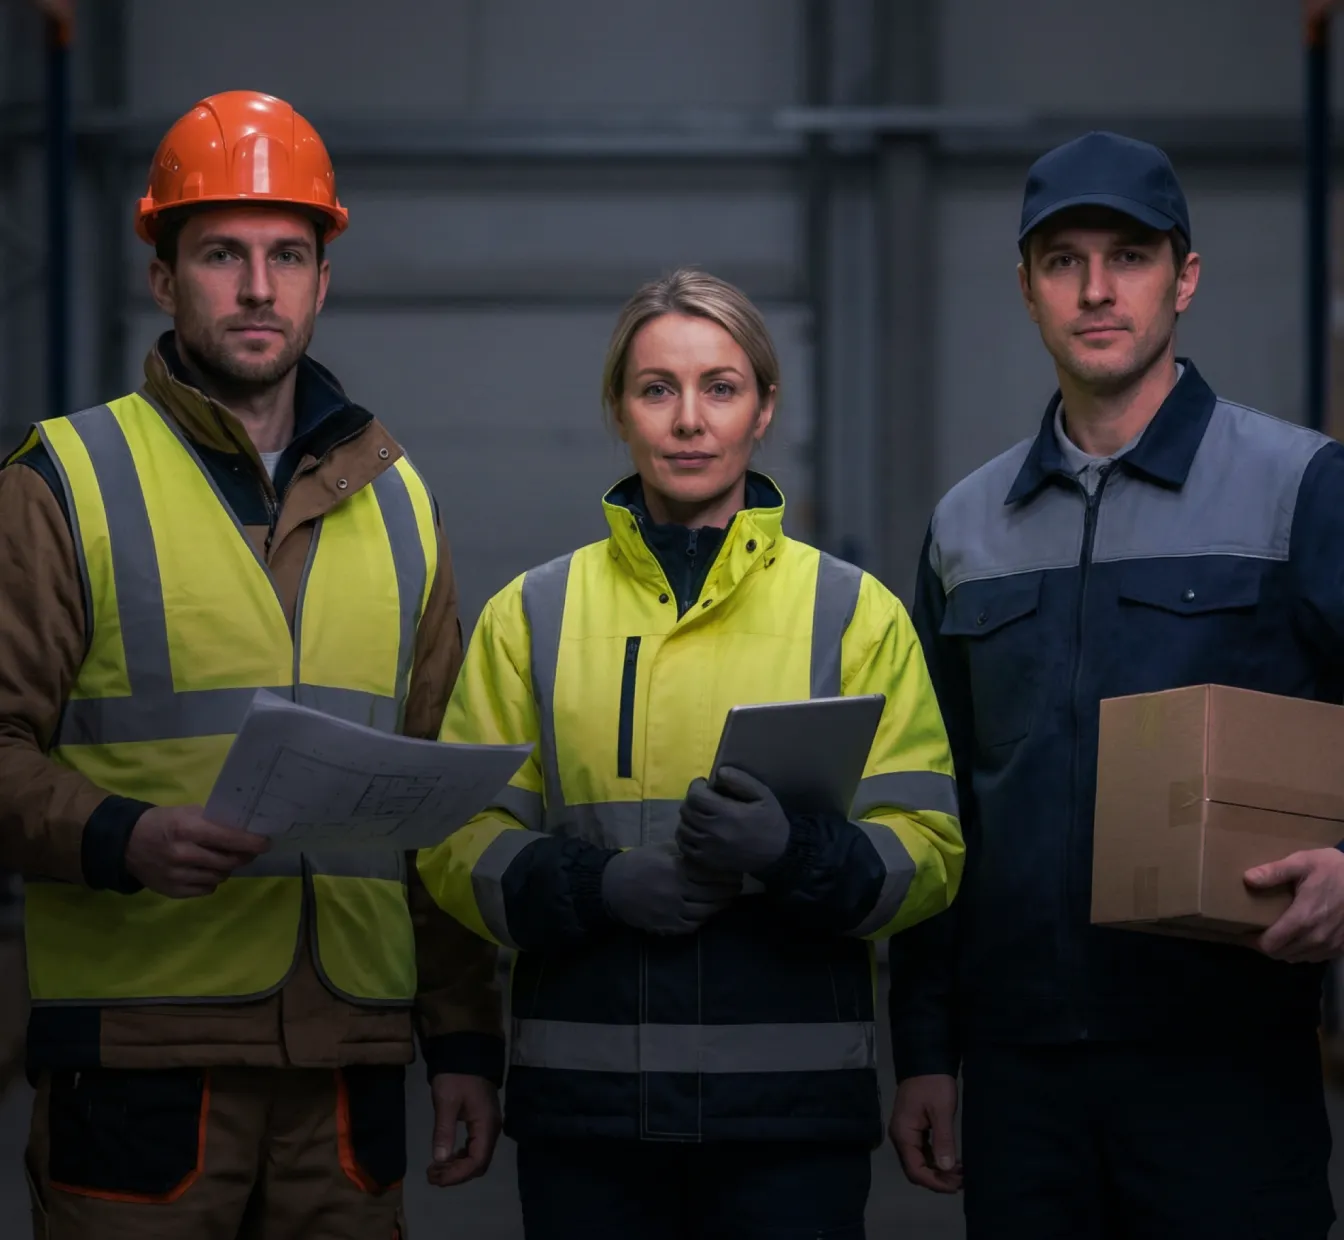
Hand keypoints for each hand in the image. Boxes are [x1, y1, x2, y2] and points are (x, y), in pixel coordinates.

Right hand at [124, 805, 270, 897]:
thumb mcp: (187, 812)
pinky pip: (206, 889)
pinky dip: (211, 881)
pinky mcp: (173, 891)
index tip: (266, 843)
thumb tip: (246, 829)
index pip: (228, 838)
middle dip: (243, 856)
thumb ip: (214, 822)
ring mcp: (177, 875)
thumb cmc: (164, 823)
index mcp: (188, 829)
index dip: (251, 842)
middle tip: (248, 851)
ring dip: (226, 868)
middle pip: (228, 861)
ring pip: (220, 876)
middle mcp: (183, 854)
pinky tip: (205, 870)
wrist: (127, 844)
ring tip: (221, 859)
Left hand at [428, 1073, 500, 1187]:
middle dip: (456, 1174)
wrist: (466, 1054)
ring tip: (435, 1169)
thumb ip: (444, 1131)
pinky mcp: (483, 1123)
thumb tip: (440, 1160)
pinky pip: (475, 1148)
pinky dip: (461, 1158)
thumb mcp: (446, 1101)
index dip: (457, 1174)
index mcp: (486, 1125)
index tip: (435, 1178)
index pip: (477, 1161)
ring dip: (457, 1168)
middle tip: (431, 1175)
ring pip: (477, 1158)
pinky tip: (446, 1156)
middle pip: (479, 1164)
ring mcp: (489, 1126)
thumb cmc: (455, 1076)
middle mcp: (492, 1129)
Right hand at [601, 842, 739, 934]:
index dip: (726, 874)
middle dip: (729, 890)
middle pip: (712, 894)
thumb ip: (684, 853)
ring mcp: (672, 912)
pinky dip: (703, 919)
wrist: (612, 887)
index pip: (710, 874)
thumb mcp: (661, 849)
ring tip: (727, 899)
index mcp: (677, 871)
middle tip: (738, 886)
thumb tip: (708, 853)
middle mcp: (677, 892)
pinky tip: (708, 912)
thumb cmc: (638, 863)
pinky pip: (691, 926)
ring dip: (719, 906)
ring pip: (705, 912)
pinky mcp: (666, 926)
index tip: (736, 871)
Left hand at [675, 767, 789, 874]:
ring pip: (683, 828)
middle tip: (702, 798)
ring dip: (688, 817)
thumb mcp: (763, 794)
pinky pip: (685, 846)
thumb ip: (741, 781)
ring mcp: (709, 848)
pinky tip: (695, 830)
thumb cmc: (770, 820)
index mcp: (728, 813)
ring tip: (699, 814)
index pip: (695, 796)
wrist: (779, 852)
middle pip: (686, 811)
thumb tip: (719, 773)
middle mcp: (714, 831)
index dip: (696, 786)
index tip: (703, 785)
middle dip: (691, 800)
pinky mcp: (708, 860)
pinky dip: (685, 836)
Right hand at [890, 1074, 961, 1193]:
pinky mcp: (913, 1129)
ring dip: (938, 1171)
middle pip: (915, 1169)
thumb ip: (943, 1140)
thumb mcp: (942, 1111)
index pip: (915, 1170)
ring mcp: (906, 1133)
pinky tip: (951, 1161)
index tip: (956, 1185)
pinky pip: (922, 1152)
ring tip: (960, 1173)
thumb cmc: (933, 1083)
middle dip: (937, 1179)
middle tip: (961, 1180)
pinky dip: (935, 1160)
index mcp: (903, 1134)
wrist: (926, 1060)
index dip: (935, 1182)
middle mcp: (900, 1137)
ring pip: (919, 1162)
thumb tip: (946, 1168)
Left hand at [1246, 848, 1343, 961]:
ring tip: (1274, 934)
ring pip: (1297, 957)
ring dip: (1283, 950)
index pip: (1270, 945)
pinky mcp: (1341, 947)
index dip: (1252, 942)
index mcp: (1303, 919)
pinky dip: (1301, 951)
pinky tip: (1297, 937)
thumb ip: (1274, 871)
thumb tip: (1247, 878)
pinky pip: (1315, 957)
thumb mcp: (1303, 862)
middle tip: (1255, 932)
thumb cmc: (1335, 869)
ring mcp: (1331, 945)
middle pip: (1281, 954)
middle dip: (1265, 946)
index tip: (1243, 932)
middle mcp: (1317, 938)